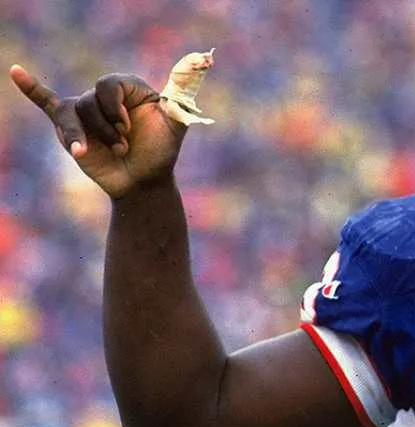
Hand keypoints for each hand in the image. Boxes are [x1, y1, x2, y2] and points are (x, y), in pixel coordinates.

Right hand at [9, 66, 186, 197]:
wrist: (143, 183)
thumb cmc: (160, 153)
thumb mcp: (176, 124)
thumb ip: (182, 95)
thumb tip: (202, 61)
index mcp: (129, 88)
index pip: (110, 84)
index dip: (116, 107)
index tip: (130, 128)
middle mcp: (105, 96)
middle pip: (91, 100)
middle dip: (108, 127)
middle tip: (124, 146)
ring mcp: (86, 110)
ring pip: (75, 114)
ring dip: (94, 137)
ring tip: (114, 151)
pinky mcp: (70, 127)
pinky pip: (47, 102)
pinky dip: (31, 88)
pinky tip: (16, 72)